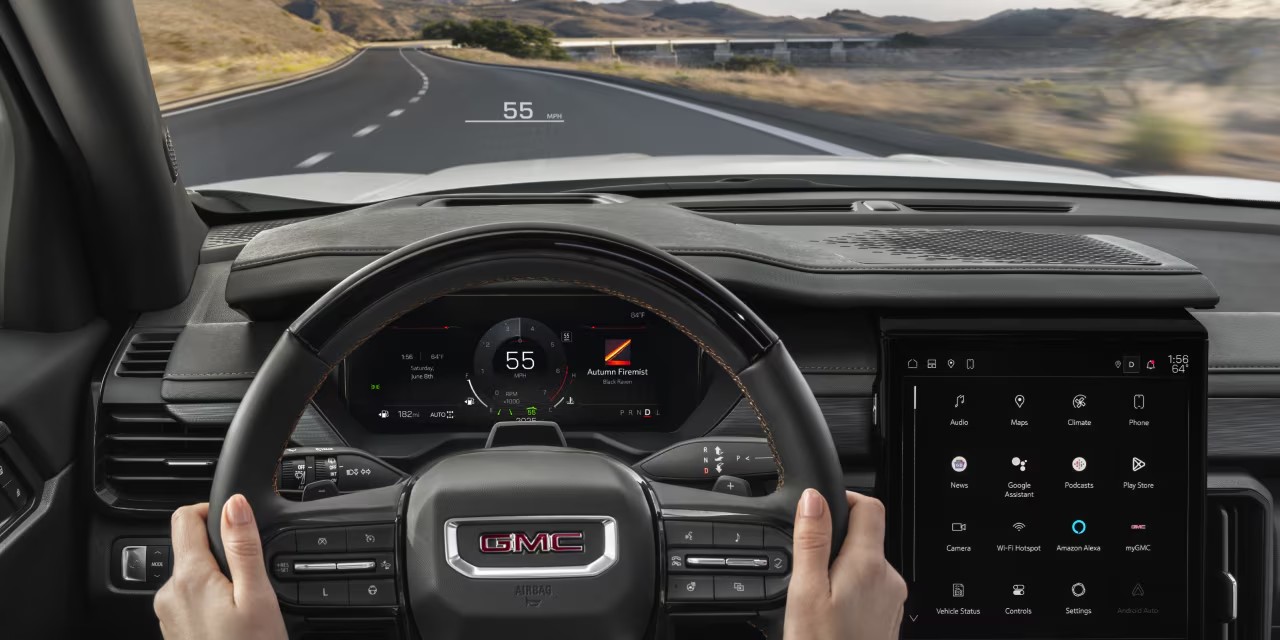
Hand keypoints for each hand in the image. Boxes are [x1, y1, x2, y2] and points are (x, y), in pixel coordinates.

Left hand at [154, 495, 286, 639]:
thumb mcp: (257, 595)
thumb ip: (243, 546)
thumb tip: (234, 504)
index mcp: (190, 578)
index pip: (184, 518)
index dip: (211, 510)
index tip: (236, 524)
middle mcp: (170, 594)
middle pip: (189, 547)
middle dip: (220, 550)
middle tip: (251, 574)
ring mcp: (169, 614)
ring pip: (191, 574)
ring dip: (216, 577)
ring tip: (245, 601)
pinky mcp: (175, 630)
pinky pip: (189, 599)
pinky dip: (211, 599)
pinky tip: (233, 618)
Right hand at [783, 489, 906, 639]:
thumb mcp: (806, 592)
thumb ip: (812, 541)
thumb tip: (814, 499)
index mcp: (868, 565)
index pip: (869, 506)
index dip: (844, 498)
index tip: (818, 509)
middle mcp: (889, 579)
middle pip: (866, 537)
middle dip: (836, 540)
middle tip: (806, 562)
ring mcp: (891, 601)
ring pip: (867, 565)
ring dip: (842, 568)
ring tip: (814, 594)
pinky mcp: (888, 620)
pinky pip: (870, 590)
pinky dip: (849, 591)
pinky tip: (829, 613)